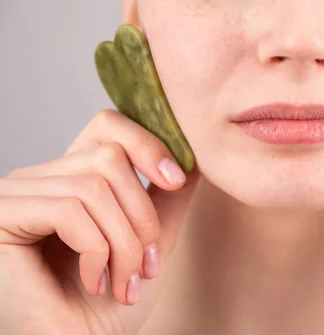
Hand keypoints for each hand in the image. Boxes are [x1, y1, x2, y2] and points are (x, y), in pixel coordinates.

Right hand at [0, 109, 200, 334]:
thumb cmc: (108, 308)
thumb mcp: (150, 242)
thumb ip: (167, 198)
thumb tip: (194, 158)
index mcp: (72, 177)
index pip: (108, 125)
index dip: (148, 143)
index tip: (177, 178)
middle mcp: (40, 178)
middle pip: (109, 155)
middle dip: (142, 215)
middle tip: (147, 265)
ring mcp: (17, 194)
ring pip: (93, 186)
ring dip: (124, 242)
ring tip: (125, 282)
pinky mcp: (2, 215)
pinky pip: (69, 209)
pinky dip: (96, 251)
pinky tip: (95, 282)